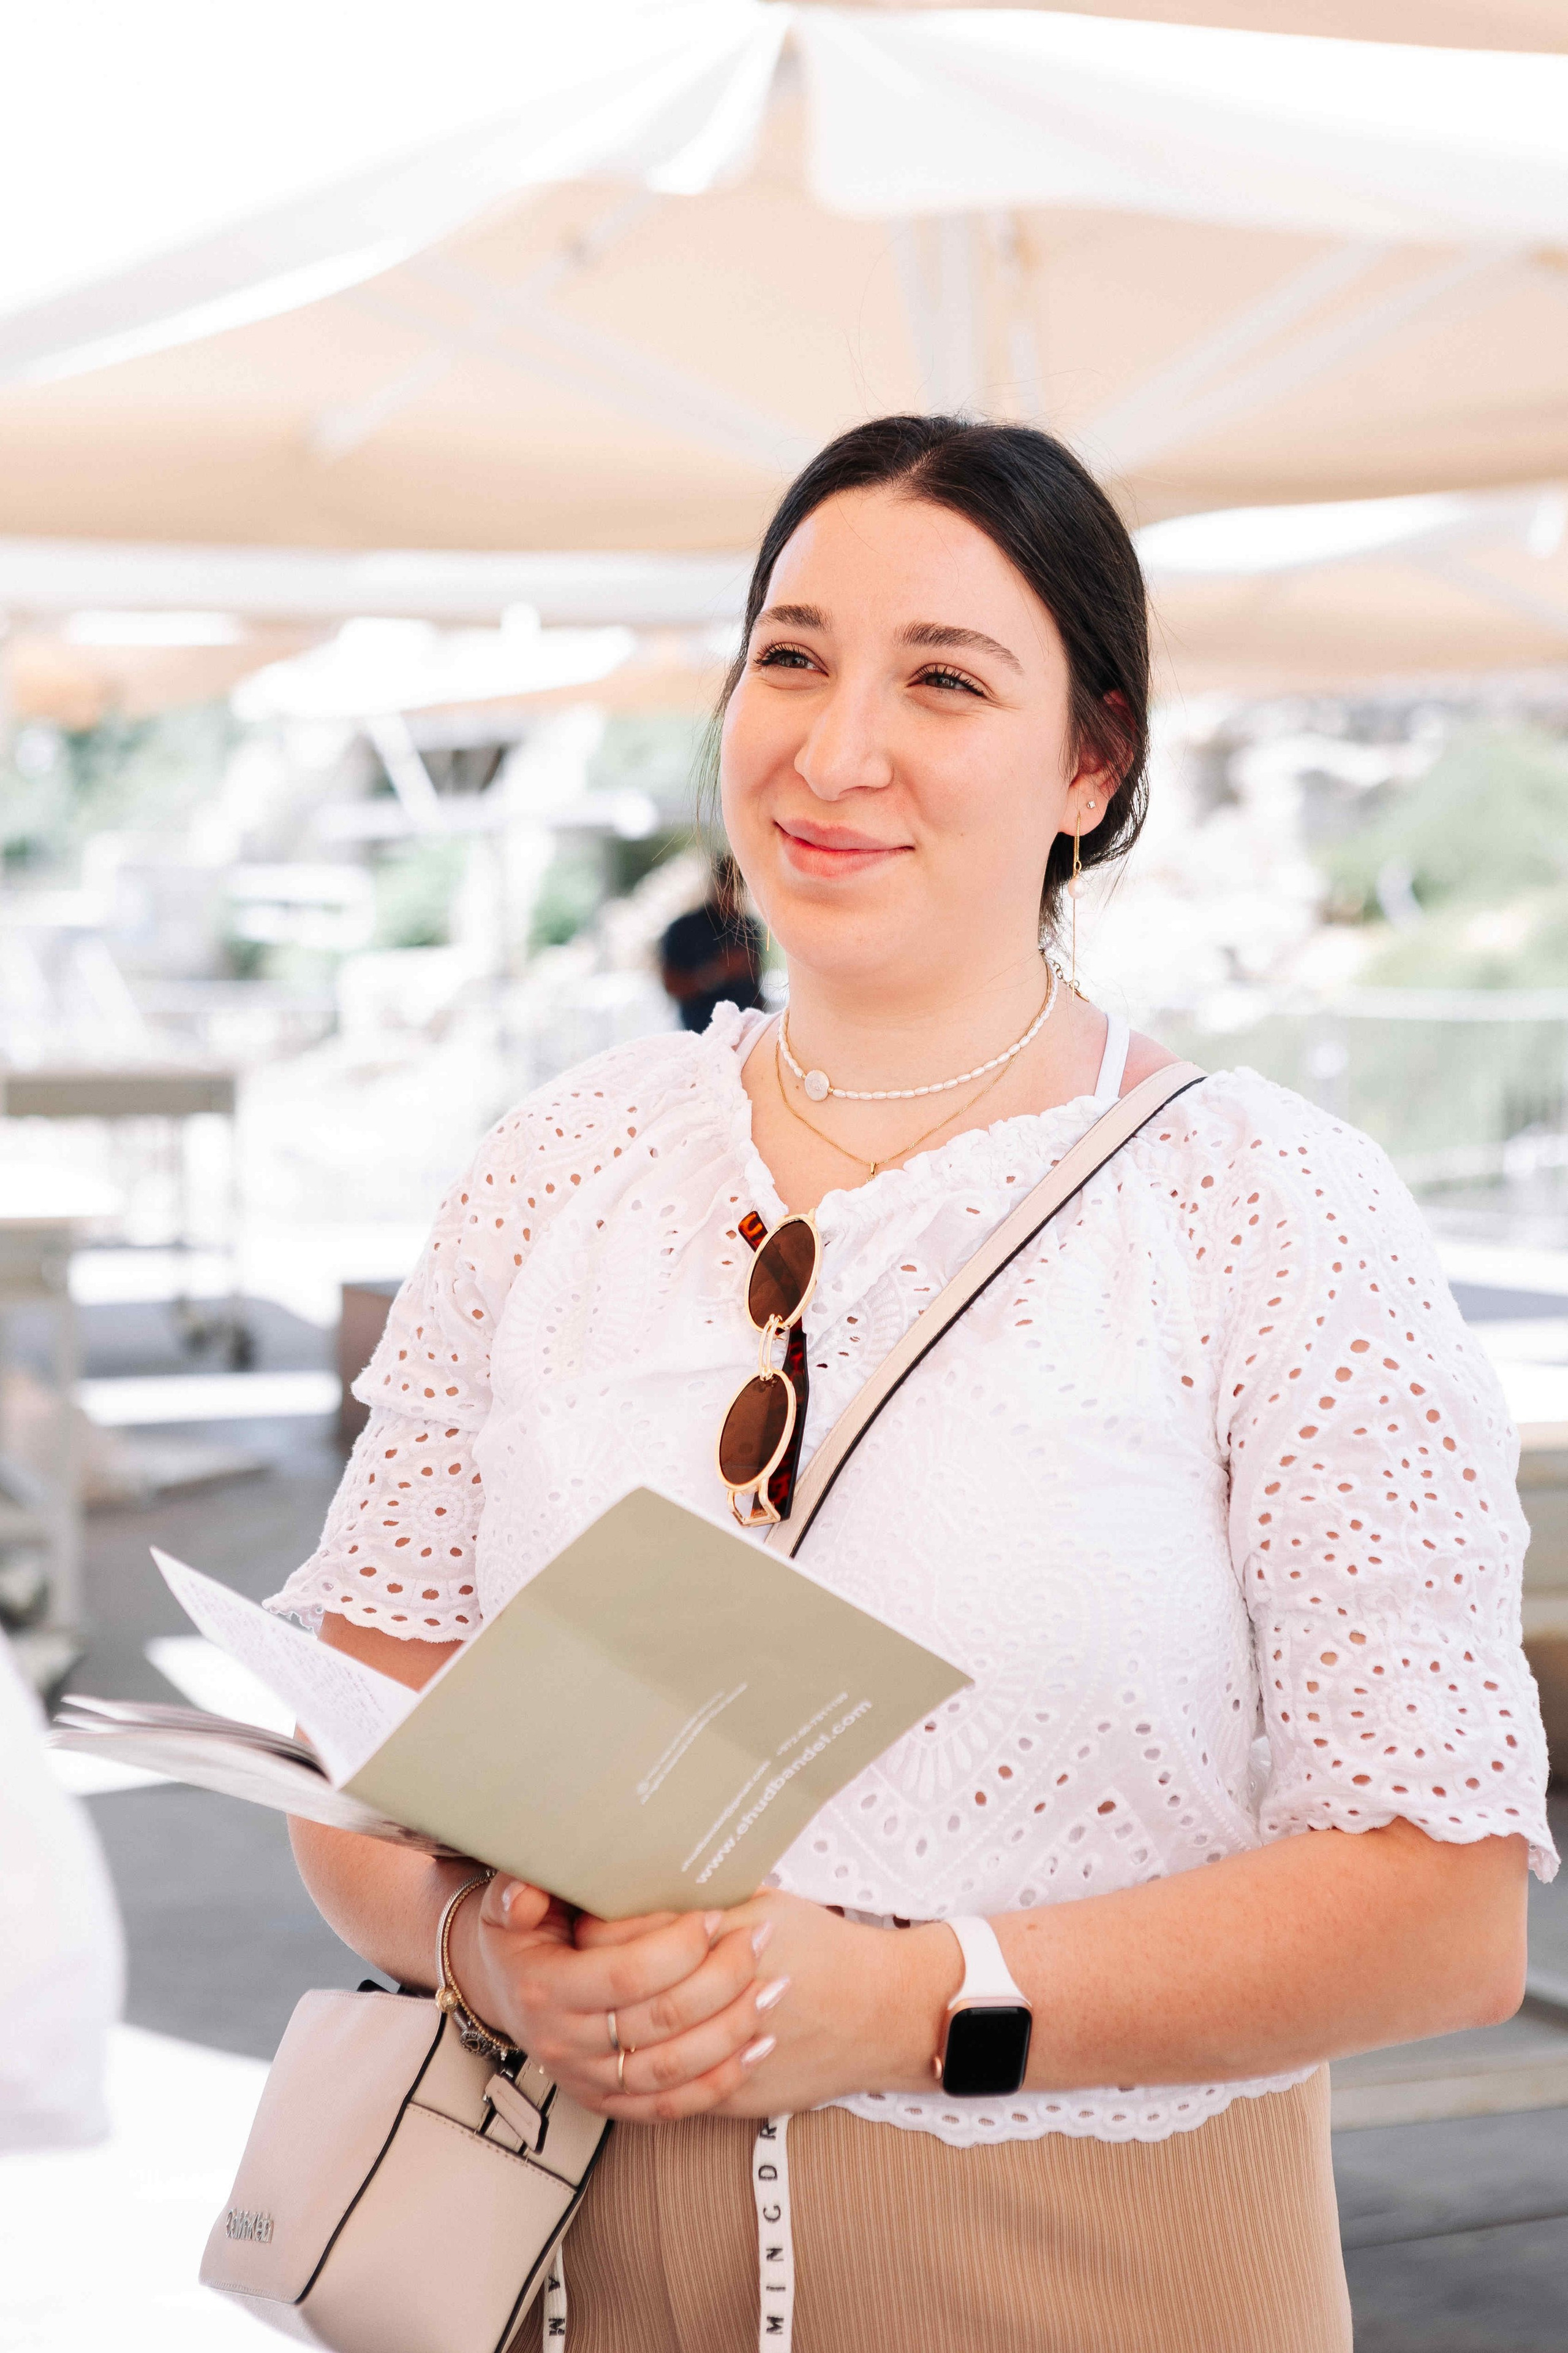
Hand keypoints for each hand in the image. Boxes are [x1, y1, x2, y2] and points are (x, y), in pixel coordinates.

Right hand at [454, 1879, 784, 2122]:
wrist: (506, 1987)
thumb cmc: (521, 1934)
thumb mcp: (506, 1903)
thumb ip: (517, 1893)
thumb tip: (526, 1895)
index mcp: (544, 1990)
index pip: (625, 1976)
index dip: (677, 1947)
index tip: (715, 1915)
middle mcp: (564, 2044)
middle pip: (659, 2021)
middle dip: (720, 1979)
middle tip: (760, 1939)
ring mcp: (588, 2081)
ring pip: (673, 2068)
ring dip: (732, 2030)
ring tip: (773, 1987)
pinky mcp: (609, 2104)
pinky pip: (671, 2106)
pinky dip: (720, 2081)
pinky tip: (758, 2047)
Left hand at [586, 1891, 959, 2118]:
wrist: (882, 2013)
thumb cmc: (824, 1947)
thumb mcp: (763, 1905)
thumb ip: (700, 1906)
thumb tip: (636, 1902)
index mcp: (718, 1947)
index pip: (624, 1940)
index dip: (596, 1929)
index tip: (589, 1918)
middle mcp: (716, 2006)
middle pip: (621, 1997)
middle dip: (594, 1978)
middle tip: (582, 1960)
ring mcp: (721, 2061)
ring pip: (638, 2053)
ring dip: (616, 2027)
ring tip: (610, 2003)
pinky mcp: (730, 2100)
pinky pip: (667, 2091)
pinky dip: (645, 2066)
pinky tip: (643, 2042)